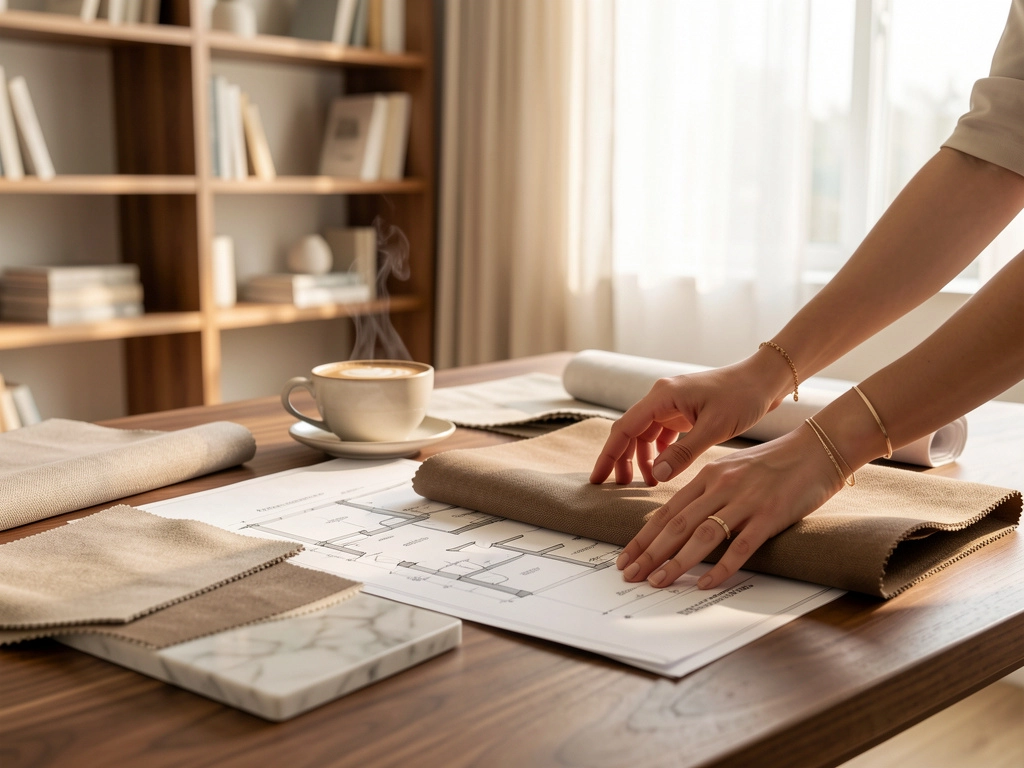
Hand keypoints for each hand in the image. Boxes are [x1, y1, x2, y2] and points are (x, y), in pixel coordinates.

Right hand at [589, 353, 791, 487]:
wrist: (765, 379)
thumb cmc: (743, 397)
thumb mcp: (714, 428)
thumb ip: (683, 452)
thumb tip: (656, 475)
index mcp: (662, 396)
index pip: (624, 429)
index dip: (609, 455)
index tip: (598, 479)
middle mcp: (662, 397)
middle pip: (630, 432)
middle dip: (622, 460)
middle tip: (618, 487)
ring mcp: (672, 403)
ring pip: (645, 434)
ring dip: (643, 458)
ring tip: (649, 483)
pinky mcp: (684, 410)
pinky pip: (662, 433)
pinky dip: (660, 451)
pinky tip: (665, 468)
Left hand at [616, 425, 843, 589]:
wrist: (818, 449)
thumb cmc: (776, 462)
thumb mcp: (733, 470)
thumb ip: (709, 491)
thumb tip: (684, 518)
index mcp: (709, 476)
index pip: (667, 511)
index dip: (643, 536)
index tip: (625, 556)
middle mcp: (721, 487)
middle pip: (676, 525)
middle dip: (649, 553)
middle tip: (630, 574)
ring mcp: (745, 501)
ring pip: (702, 536)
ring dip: (676, 562)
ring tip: (657, 581)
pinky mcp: (769, 515)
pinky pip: (741, 546)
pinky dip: (721, 567)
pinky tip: (705, 583)